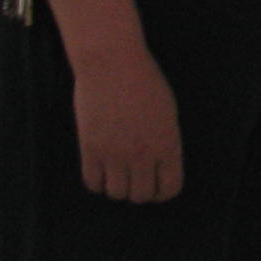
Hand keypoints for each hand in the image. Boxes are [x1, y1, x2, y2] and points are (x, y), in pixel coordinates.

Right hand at [72, 47, 184, 201]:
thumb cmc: (144, 80)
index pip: (170, 188)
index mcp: (167, 144)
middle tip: (136, 179)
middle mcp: (142, 154)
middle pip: (141, 196)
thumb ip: (165, 140)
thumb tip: (160, 163)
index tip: (157, 185)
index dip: (164, 191)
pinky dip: (97, 182)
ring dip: (118, 187)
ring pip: (116, 193)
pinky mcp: (90, 149)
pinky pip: (92, 182)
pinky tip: (101, 169)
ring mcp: (114, 154)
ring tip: (118, 173)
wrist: (112, 64)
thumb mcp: (168, 111)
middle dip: (141, 191)